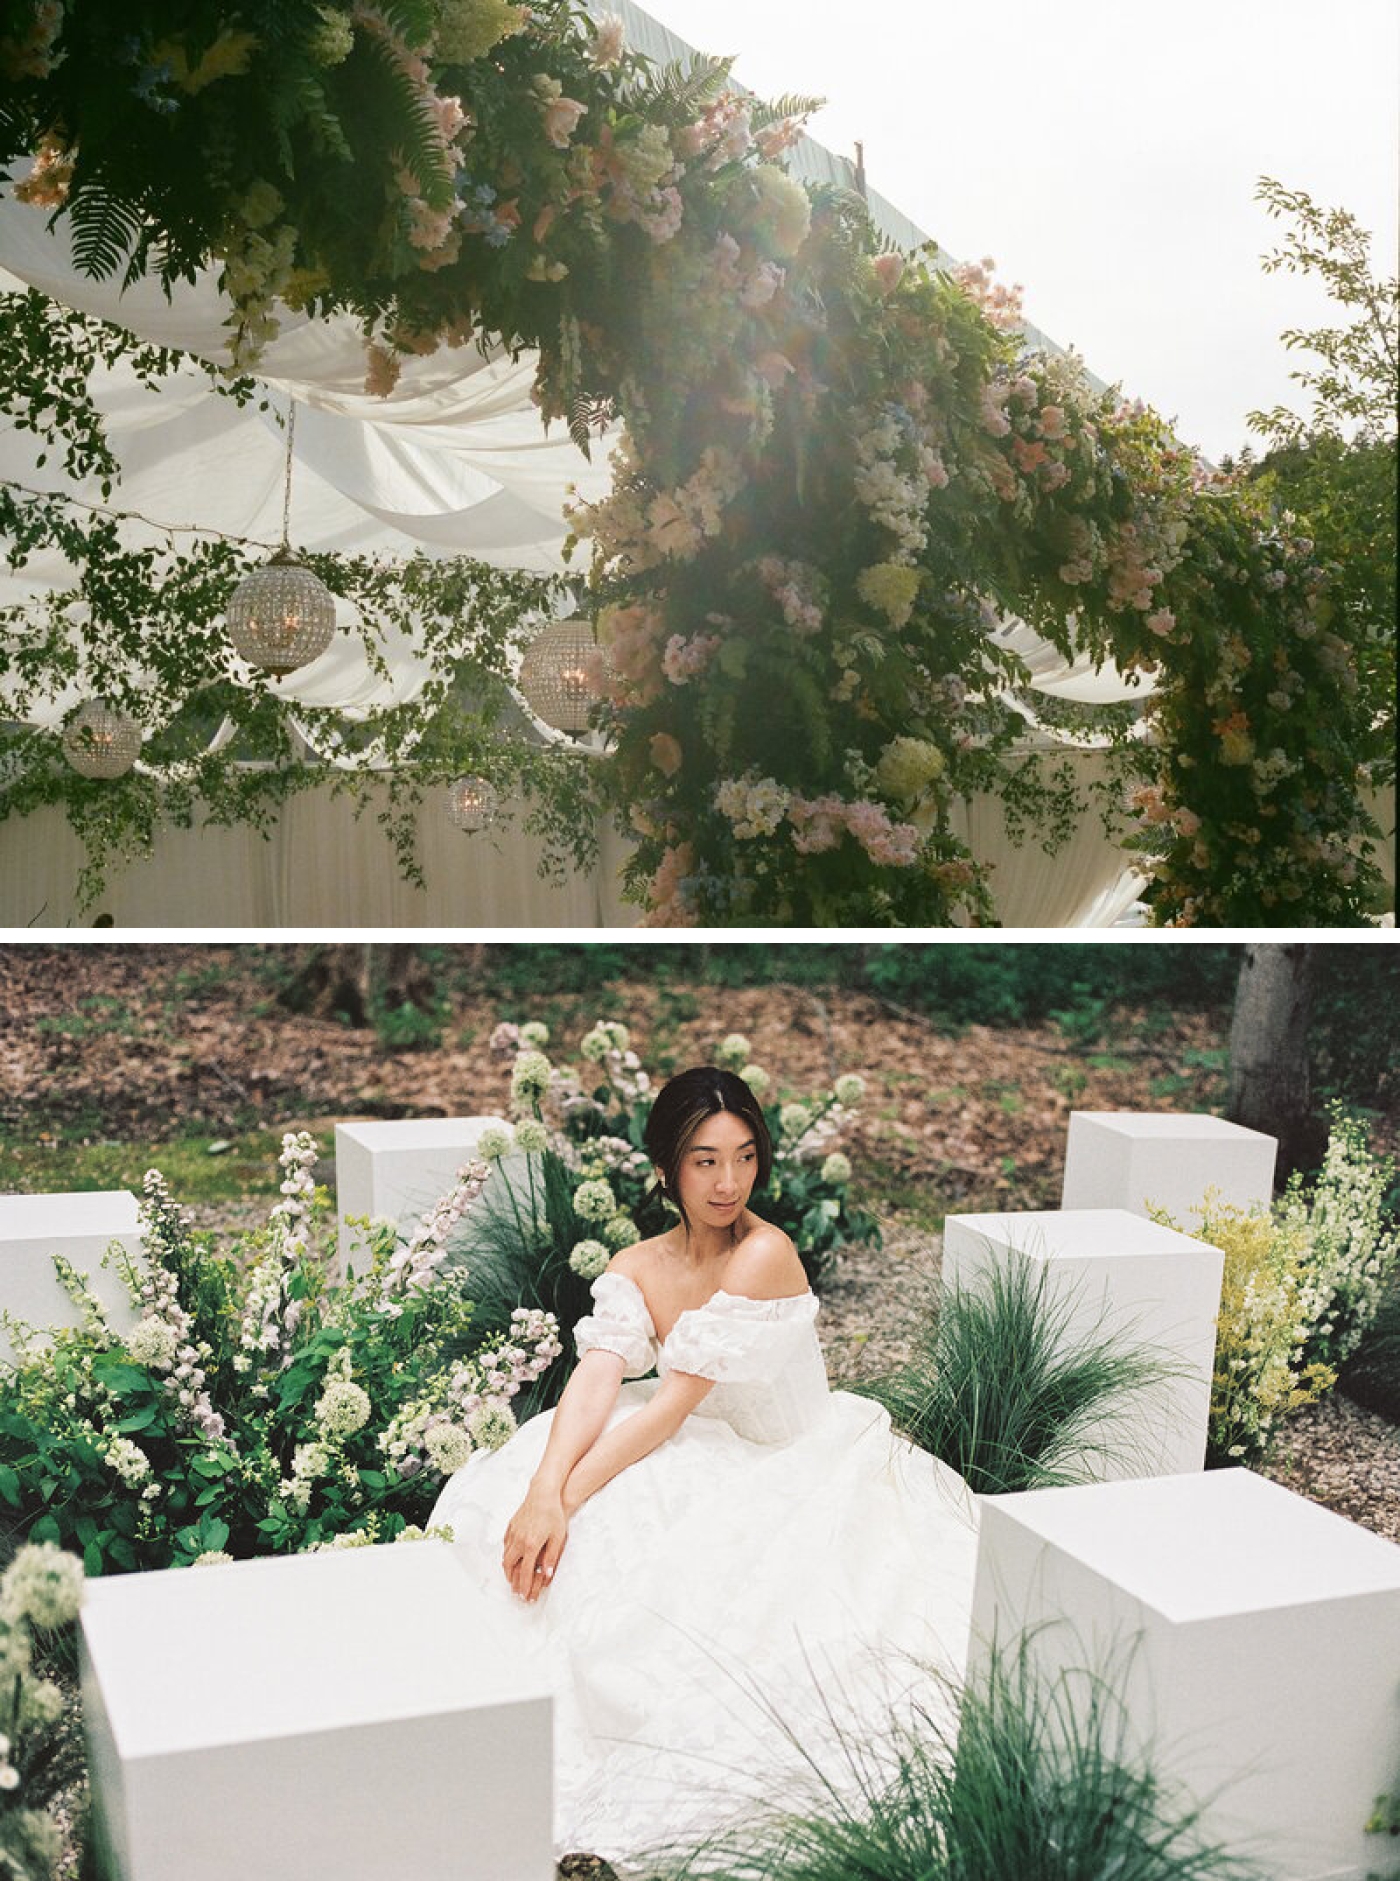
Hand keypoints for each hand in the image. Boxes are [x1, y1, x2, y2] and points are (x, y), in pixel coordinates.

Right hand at [502, 1483, 568, 1602]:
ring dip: (508, 1568)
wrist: (543, 1492)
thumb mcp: (558, 1537)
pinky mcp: (511, 1525)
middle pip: (510, 1566)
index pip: (525, 1572)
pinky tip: (511, 1557)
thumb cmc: (553, 1513)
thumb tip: (546, 1575)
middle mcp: (519, 1540)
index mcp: (531, 1545)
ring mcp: (513, 1532)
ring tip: (512, 1577)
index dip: (524, 1586)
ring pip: (505, 1555)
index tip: (524, 1595)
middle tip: (515, 1589)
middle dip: (511, 1579)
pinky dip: (506, 1554)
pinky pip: (505, 1544)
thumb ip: (552, 1557)